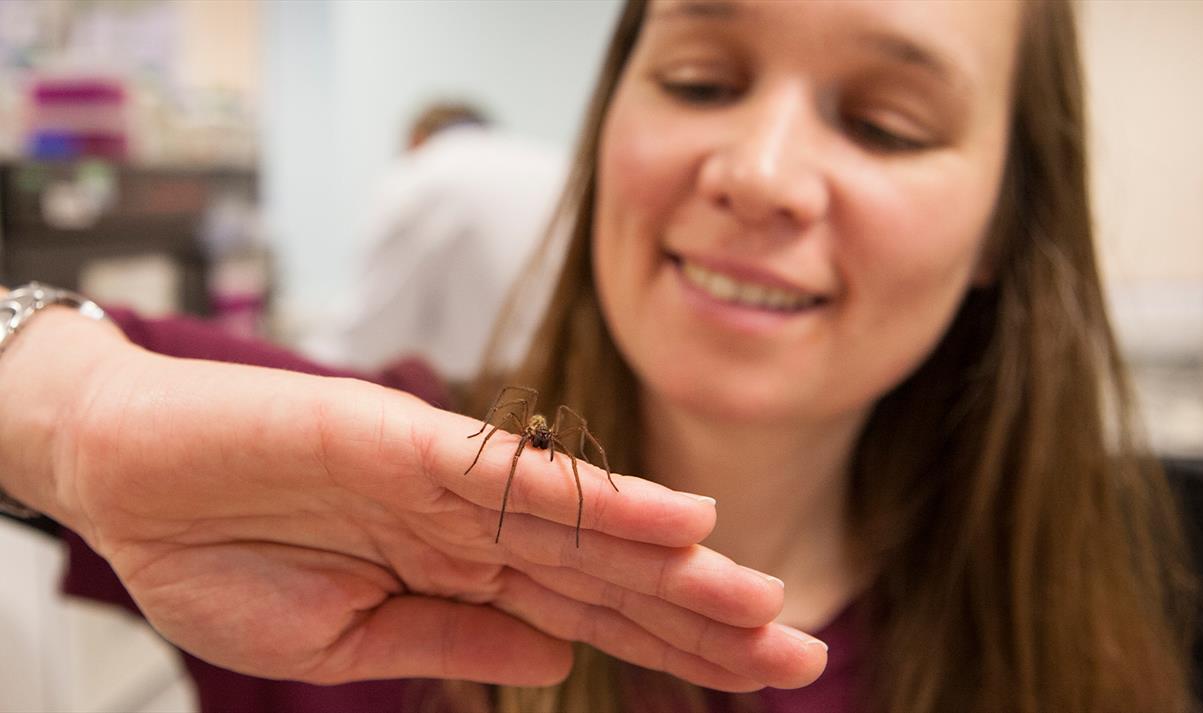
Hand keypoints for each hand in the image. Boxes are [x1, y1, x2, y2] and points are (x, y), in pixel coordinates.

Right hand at [34, 330, 825, 690]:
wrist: (131, 482)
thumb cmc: (223, 560)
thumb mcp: (340, 643)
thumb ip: (451, 642)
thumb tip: (558, 662)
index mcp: (460, 574)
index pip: (592, 618)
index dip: (674, 649)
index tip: (756, 675)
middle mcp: (475, 526)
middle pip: (611, 577)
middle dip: (705, 617)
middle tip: (802, 650)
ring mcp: (449, 483)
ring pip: (586, 529)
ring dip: (677, 566)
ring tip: (764, 604)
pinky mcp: (411, 444)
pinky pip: (519, 477)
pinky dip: (599, 499)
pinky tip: (677, 522)